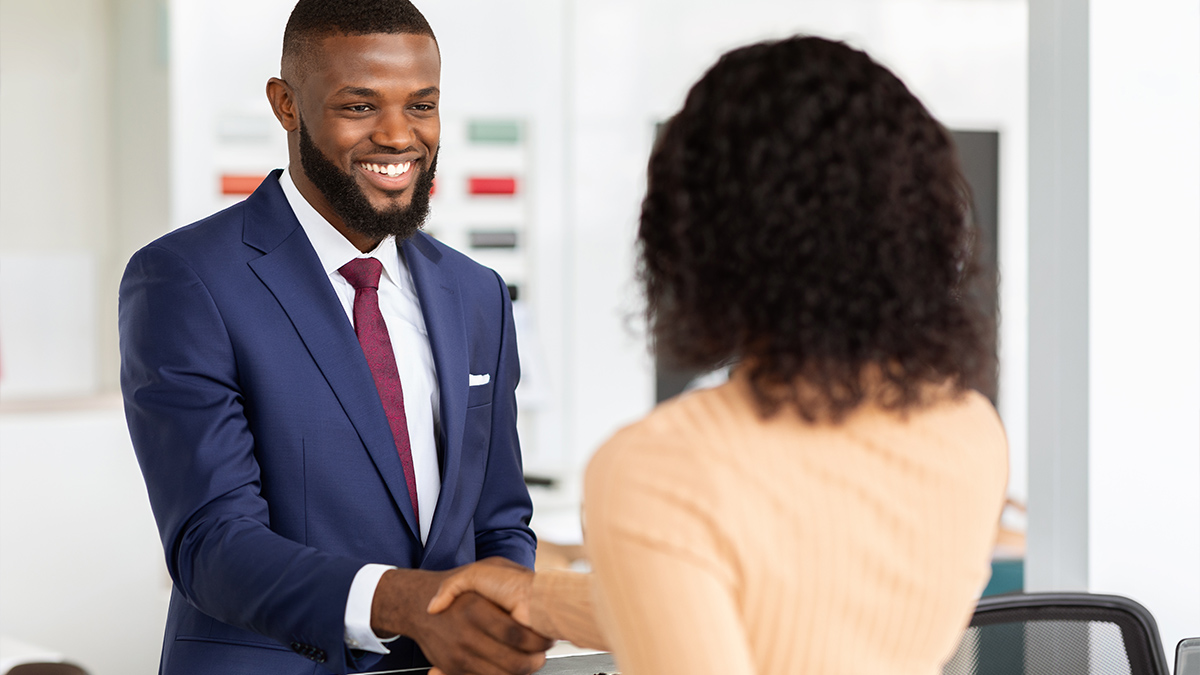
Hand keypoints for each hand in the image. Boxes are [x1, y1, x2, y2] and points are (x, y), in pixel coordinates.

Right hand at [372, 567, 551, 674]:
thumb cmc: (454, 592)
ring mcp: (460, 656)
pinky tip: (510, 664)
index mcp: (476, 610)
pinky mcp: (454, 668)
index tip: (547, 635)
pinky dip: (502, 674)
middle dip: (535, 660)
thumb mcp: (476, 571)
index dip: (538, 639)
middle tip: (543, 651)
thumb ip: (503, 575)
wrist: (415, 605)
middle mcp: (466, 636)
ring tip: (530, 657)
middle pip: (515, 662)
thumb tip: (533, 589)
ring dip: (522, 669)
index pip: (517, 634)